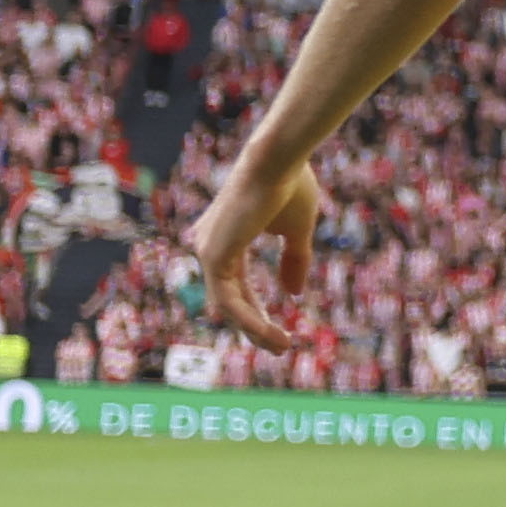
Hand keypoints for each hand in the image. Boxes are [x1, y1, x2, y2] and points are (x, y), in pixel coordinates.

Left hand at [192, 146, 322, 349]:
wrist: (279, 160)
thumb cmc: (291, 187)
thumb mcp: (297, 230)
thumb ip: (293, 261)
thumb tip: (293, 294)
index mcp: (226, 238)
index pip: (238, 284)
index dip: (258, 309)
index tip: (281, 329)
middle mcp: (210, 246)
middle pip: (230, 299)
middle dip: (256, 326)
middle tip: (280, 346)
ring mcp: (208, 252)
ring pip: (228, 305)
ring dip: (255, 330)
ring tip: (282, 346)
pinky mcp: (214, 256)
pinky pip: (229, 300)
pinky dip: (251, 319)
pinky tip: (271, 333)